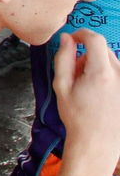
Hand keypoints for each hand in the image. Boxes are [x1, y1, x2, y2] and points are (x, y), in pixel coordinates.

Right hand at [53, 29, 119, 167]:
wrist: (97, 141)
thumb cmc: (77, 117)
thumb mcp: (62, 86)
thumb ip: (62, 58)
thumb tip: (66, 39)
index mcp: (101, 72)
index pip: (95, 39)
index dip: (81, 34)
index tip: (72, 38)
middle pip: (103, 50)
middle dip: (87, 54)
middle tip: (74, 72)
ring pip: (111, 61)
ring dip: (97, 65)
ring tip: (87, 86)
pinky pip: (117, 73)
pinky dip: (107, 75)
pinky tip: (99, 92)